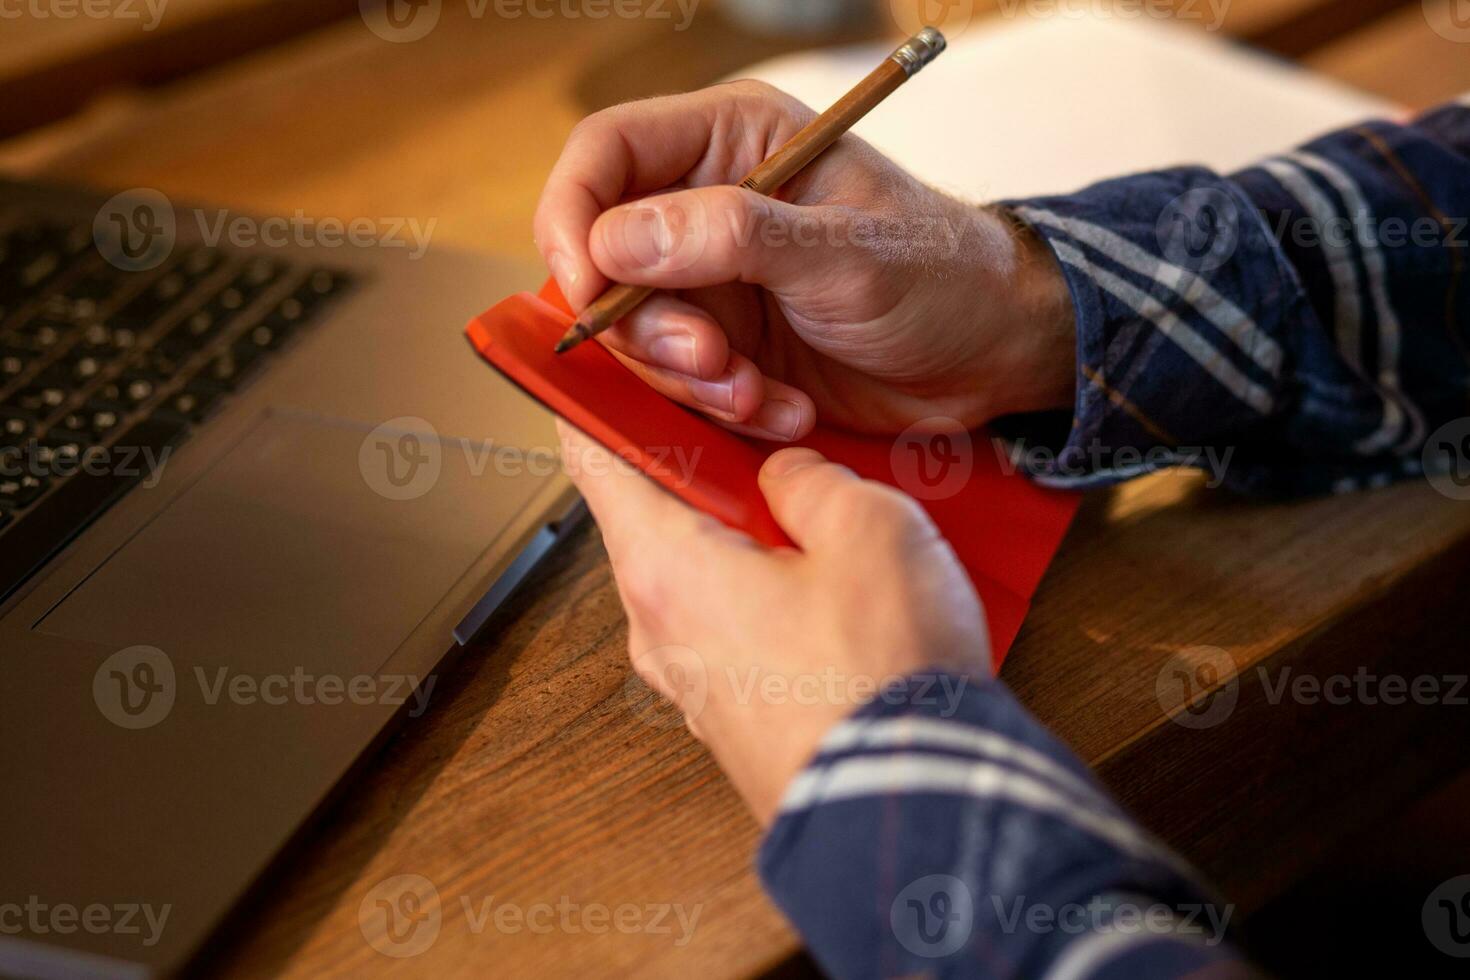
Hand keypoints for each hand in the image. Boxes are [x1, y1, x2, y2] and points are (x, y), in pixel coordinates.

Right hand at [534, 80, 1075, 441]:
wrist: (993, 354)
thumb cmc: (942, 276)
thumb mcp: (844, 253)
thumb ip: (732, 236)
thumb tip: (615, 239)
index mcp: (731, 142)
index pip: (603, 155)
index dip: (573, 220)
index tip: (587, 292)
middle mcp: (707, 206)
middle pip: (603, 259)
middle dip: (646, 327)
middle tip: (712, 361)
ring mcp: (714, 282)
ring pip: (636, 334)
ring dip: (689, 380)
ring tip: (759, 394)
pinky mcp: (729, 346)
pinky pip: (681, 385)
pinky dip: (722, 409)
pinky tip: (784, 410)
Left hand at [559, 421, 989, 824]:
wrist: (911, 812)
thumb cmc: (881, 676)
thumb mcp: (870, 529)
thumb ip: (812, 479)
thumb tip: (785, 476)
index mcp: (663, 565)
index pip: (593, 453)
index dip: (603, 394)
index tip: (623, 360)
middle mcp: (656, 629)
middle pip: (651, 513)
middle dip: (706, 465)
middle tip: (770, 434)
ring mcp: (689, 683)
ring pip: (698, 573)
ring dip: (745, 534)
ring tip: (822, 515)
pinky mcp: (730, 720)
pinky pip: (730, 629)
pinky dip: (764, 593)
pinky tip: (833, 588)